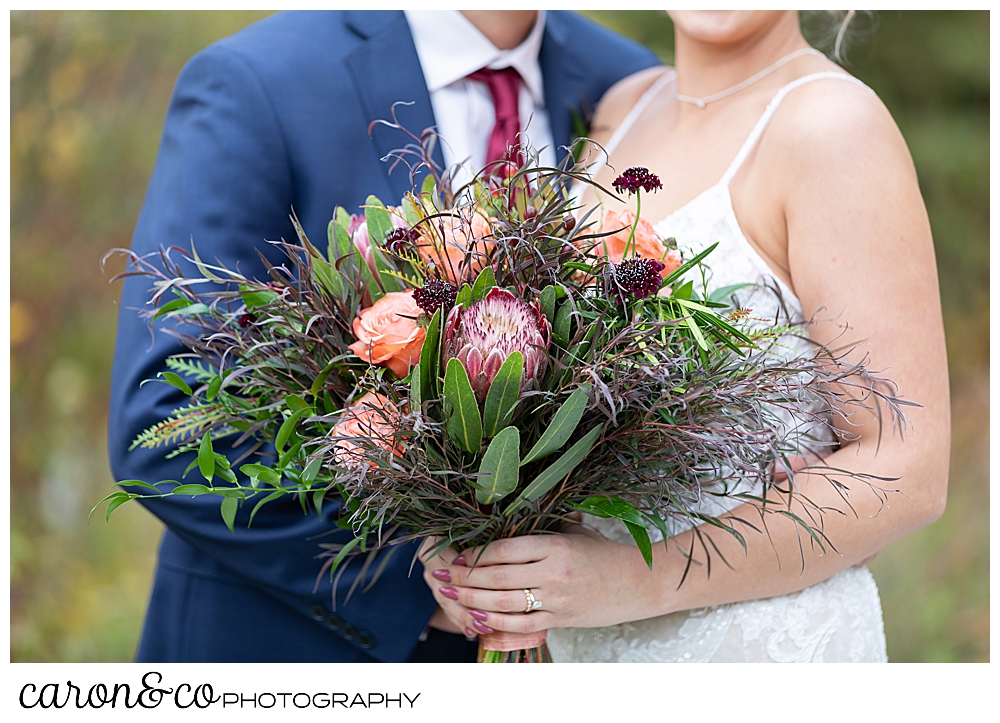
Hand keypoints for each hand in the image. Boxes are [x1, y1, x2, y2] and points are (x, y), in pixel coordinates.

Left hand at [428, 526, 655, 635]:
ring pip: (504, 605)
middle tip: (441, 576)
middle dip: (464, 578)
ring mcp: (557, 600)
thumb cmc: (602, 553)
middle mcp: (554, 573)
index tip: (456, 554)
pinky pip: (521, 626)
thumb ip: (538, 529)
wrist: (638, 583)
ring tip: (451, 597)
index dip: (475, 554)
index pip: (504, 550)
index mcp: (555, 546)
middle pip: (497, 578)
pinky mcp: (560, 620)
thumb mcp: (572, 532)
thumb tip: (498, 520)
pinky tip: (478, 621)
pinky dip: (496, 625)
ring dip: (472, 602)